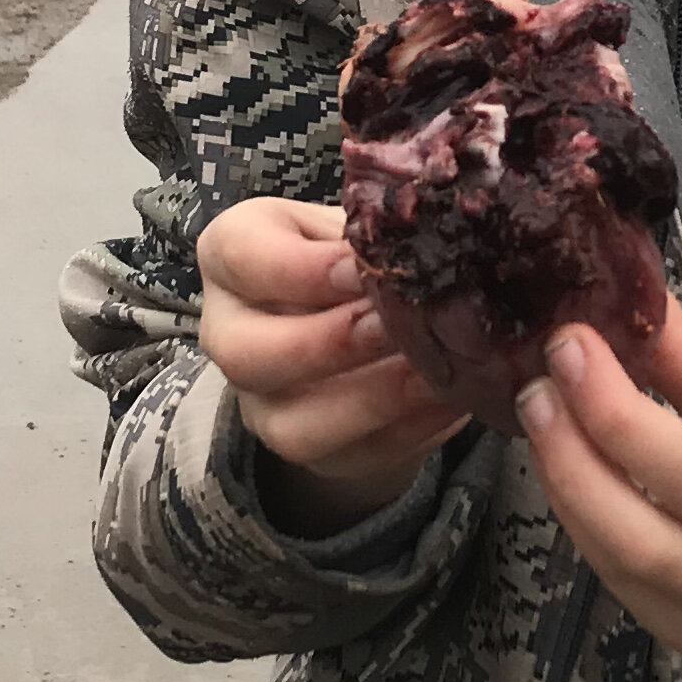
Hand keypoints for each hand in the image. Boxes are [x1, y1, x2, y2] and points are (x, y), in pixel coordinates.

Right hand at [196, 195, 471, 532]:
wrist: (359, 326)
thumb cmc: (350, 257)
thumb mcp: (351, 226)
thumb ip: (370, 231)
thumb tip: (426, 234)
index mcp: (231, 256)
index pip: (242, 260)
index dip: (302, 270)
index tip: (362, 268)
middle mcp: (229, 333)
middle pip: (245, 355)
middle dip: (328, 344)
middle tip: (396, 326)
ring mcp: (263, 403)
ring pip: (295, 425)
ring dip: (374, 399)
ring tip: (437, 371)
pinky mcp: (313, 451)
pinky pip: (355, 454)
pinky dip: (410, 429)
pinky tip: (452, 399)